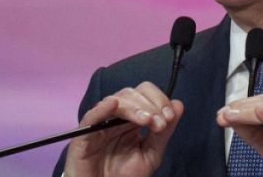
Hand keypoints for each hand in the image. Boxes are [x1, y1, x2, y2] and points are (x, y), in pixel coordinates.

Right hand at [65, 81, 183, 176]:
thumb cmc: (124, 175)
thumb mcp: (151, 154)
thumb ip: (164, 132)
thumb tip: (178, 104)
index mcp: (132, 118)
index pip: (145, 94)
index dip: (159, 100)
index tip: (169, 117)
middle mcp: (116, 116)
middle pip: (132, 93)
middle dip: (150, 104)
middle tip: (160, 123)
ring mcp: (100, 123)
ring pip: (115, 101)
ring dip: (135, 107)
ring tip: (147, 121)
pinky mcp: (84, 135)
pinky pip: (91, 116)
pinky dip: (102, 108)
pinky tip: (114, 105)